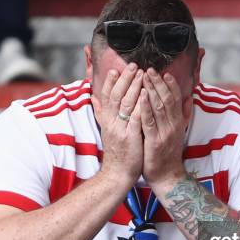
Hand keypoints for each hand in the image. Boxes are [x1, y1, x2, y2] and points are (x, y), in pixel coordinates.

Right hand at [91, 63, 143, 187]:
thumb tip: (93, 97)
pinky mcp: (131, 138)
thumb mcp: (106, 131)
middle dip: (125, 79)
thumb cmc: (116, 153)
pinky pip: (135, 119)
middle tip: (133, 65)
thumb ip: (101, 113)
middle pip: (116, 96)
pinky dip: (140, 106)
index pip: (106, 96)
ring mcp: (120, 130)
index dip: (110, 82)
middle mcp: (111, 123)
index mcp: (106, 120)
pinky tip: (146, 95)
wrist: (117, 175)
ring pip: (125, 104)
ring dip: (134, 87)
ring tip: (142, 74)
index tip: (116, 69)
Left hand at [140, 68, 192, 188]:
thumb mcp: (177, 132)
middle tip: (149, 69)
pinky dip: (146, 108)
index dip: (170, 84)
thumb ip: (183, 115)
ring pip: (159, 107)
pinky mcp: (155, 142)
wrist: (167, 177)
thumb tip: (189, 98)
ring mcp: (165, 133)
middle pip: (167, 99)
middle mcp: (174, 125)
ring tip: (144, 76)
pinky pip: (150, 122)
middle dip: (158, 83)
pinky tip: (141, 97)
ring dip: (151, 90)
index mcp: (178, 122)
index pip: (176, 98)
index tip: (163, 71)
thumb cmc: (168, 154)